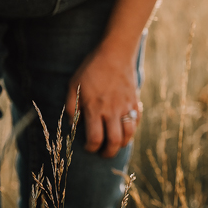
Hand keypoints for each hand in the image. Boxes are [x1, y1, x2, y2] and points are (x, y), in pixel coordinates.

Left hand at [66, 41, 141, 157]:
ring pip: (129, 133)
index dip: (91, 148)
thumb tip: (73, 125)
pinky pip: (136, 121)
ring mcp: (126, 106)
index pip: (96, 138)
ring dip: (122, 143)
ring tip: (115, 144)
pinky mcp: (135, 101)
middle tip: (103, 153)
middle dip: (109, 152)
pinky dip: (132, 129)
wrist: (115, 53)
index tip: (88, 146)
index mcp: (95, 108)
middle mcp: (112, 110)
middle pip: (115, 141)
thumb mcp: (73, 85)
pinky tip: (125, 129)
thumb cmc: (91, 69)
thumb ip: (71, 107)